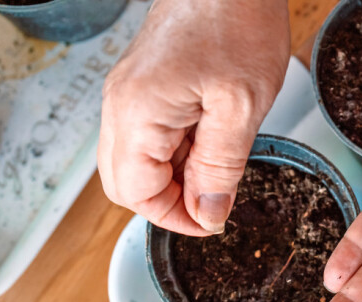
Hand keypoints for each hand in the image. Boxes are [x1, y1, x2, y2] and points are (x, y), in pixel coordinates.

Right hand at [98, 0, 289, 234]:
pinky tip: (210, 135)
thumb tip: (207, 215)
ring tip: (219, 157)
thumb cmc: (236, 21)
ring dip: (174, 175)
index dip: (175, 217)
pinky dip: (175, 149)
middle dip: (169, 200)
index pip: (136, 194)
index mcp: (137, 113)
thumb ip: (220, 168)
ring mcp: (127, 92)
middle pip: (125, 182)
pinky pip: (146, 134)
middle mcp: (120, 104)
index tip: (213, 221)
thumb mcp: (241, 108)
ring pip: (135, 159)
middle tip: (215, 198)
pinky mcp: (142, 83)